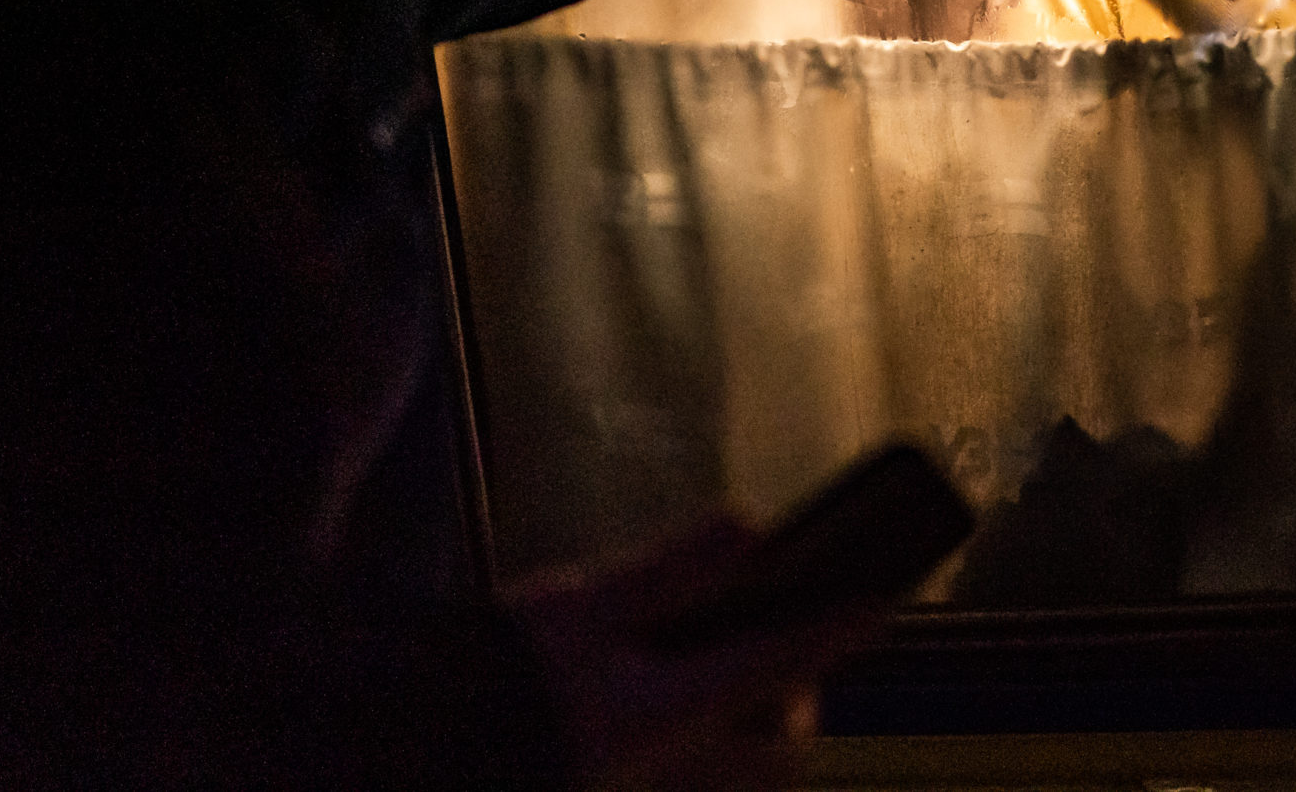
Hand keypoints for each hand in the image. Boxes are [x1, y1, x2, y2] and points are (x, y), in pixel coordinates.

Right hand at [510, 515, 879, 791]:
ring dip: (749, 734)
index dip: (837, 627)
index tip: (880, 601)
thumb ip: (668, 571)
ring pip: (740, 777)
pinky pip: (691, 781)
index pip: (782, 661)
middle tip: (778, 649)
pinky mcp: (620, 791)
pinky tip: (673, 717)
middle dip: (793, 707)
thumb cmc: (488, 688)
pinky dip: (703, 752)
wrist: (415, 760)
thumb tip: (748, 529)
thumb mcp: (578, 610)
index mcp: (673, 715)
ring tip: (721, 681)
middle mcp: (676, 770)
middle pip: (779, 756)